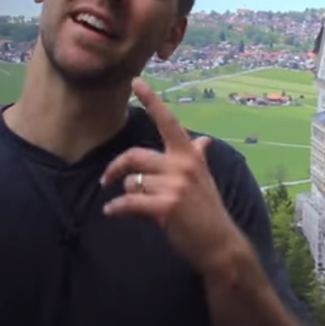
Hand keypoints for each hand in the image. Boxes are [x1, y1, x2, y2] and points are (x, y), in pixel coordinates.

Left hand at [101, 77, 246, 276]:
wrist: (219, 243)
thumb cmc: (208, 211)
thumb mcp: (205, 179)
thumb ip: (198, 157)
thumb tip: (204, 140)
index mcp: (190, 155)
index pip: (169, 122)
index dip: (152, 101)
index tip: (136, 82)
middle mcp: (183, 165)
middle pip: (135, 155)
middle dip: (116, 167)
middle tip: (105, 180)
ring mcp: (175, 186)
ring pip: (132, 182)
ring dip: (124, 195)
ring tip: (124, 206)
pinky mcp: (166, 207)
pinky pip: (129, 201)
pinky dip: (116, 208)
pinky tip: (112, 212)